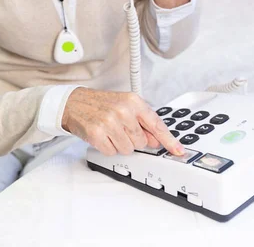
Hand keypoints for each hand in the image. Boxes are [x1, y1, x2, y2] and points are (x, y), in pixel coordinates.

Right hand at [61, 87, 185, 156]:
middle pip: (141, 142)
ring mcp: (110, 122)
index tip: (178, 151)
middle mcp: (123, 110)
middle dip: (132, 139)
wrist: (75, 103)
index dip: (169, 140)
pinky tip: (102, 136)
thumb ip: (143, 122)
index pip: (156, 124)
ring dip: (120, 144)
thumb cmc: (101, 104)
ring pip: (128, 149)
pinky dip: (108, 147)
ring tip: (110, 131)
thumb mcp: (125, 105)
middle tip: (120, 128)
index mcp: (133, 101)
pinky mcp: (97, 134)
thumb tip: (155, 140)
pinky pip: (112, 152)